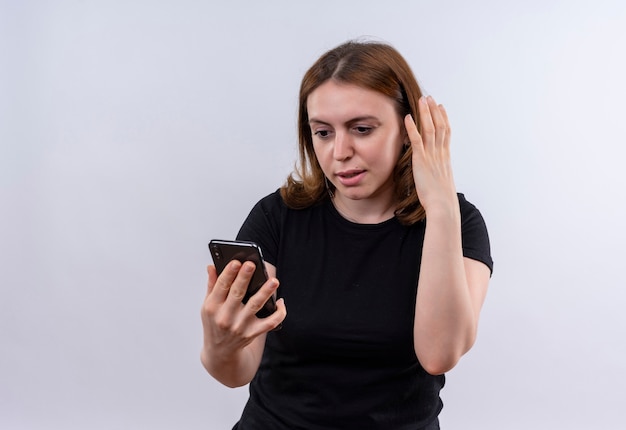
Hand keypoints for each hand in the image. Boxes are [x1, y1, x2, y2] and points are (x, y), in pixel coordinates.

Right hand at [201, 260, 285, 358]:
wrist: (220, 351)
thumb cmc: (214, 322)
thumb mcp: (207, 305)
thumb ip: (212, 285)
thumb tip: (212, 266)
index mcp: (212, 307)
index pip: (221, 286)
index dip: (228, 273)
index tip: (236, 262)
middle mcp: (225, 317)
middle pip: (237, 293)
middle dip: (244, 278)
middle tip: (252, 264)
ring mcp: (240, 326)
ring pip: (255, 306)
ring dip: (265, 292)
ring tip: (274, 281)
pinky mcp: (252, 333)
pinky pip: (270, 323)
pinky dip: (279, 313)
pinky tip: (281, 302)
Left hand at [404, 96, 457, 213]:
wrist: (442, 205)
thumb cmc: (441, 200)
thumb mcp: (441, 183)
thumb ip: (437, 174)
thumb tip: (435, 175)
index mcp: (445, 158)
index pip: (446, 133)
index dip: (443, 119)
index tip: (441, 108)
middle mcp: (440, 154)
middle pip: (440, 126)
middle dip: (435, 111)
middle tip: (431, 98)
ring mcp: (432, 155)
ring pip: (430, 129)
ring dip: (426, 113)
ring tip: (422, 99)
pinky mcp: (421, 160)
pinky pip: (417, 140)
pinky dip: (413, 127)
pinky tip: (409, 117)